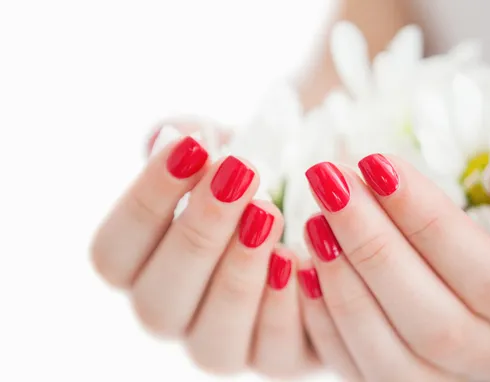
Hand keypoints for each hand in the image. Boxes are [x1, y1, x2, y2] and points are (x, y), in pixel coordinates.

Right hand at [91, 122, 315, 377]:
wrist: (309, 205)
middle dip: (198, 235)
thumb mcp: (221, 150)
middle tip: (239, 175)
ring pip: (211, 344)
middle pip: (156, 304)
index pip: (113, 254)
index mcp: (141, 268)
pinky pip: (273, 355)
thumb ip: (188, 143)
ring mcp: (222, 343)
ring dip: (237, 275)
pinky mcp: (276, 356)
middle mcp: (173, 314)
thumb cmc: (252, 178)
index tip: (193, 147)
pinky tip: (298, 260)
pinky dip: (284, 309)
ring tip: (267, 213)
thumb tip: (170, 136)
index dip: (146, 201)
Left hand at [297, 129, 489, 380]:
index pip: (487, 275)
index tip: (375, 164)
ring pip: (390, 359)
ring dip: (343, 286)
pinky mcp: (406, 376)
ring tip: (313, 221)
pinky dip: (324, 323)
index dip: (426, 220)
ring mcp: (451, 376)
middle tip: (330, 183)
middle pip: (433, 323)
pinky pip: (358, 369)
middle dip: (372, 248)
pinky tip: (302, 268)